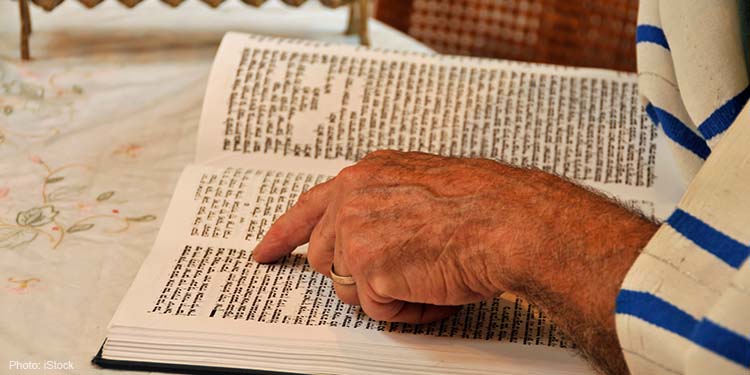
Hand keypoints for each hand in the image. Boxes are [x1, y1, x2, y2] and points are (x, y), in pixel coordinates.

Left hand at [255, 150, 522, 321]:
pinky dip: (407, 309)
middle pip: (325, 258)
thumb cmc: (483, 205)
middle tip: (394, 277)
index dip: (283, 234)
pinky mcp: (367, 269)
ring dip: (386, 292)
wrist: (508, 221)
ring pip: (349, 287)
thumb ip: (385, 202)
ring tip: (429, 276)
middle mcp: (352, 200)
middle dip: (356, 275)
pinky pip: (376, 309)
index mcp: (366, 176)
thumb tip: (378, 234)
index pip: (309, 207)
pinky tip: (434, 289)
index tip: (265, 251)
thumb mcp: (422, 184)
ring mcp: (355, 234)